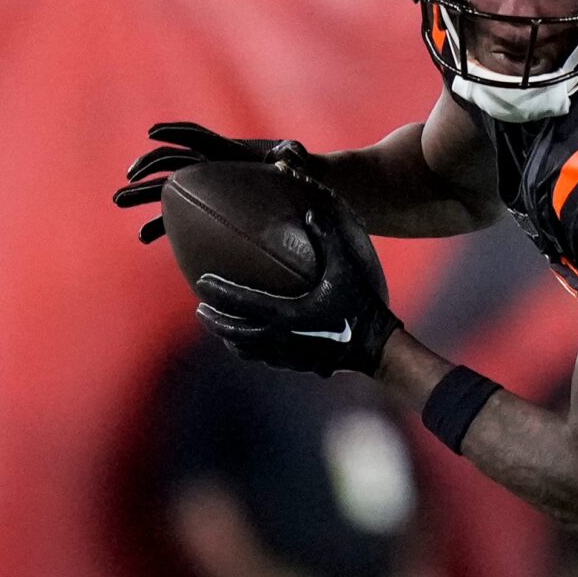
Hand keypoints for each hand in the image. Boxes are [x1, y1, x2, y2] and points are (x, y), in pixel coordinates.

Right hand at [112, 121, 309, 243]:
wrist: (297, 184)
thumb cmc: (297, 170)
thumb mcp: (297, 160)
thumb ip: (292, 155)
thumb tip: (291, 152)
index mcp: (225, 150)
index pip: (194, 136)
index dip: (174, 131)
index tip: (152, 133)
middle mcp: (208, 165)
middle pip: (171, 163)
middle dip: (146, 168)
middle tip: (126, 177)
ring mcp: (203, 186)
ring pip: (165, 189)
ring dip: (141, 194)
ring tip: (118, 200)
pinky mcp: (205, 206)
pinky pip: (177, 215)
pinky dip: (160, 224)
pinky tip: (143, 237)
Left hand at [192, 176, 398, 376]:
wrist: (376, 348)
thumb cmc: (361, 305)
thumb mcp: (346, 267)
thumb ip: (328, 238)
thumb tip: (311, 211)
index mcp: (286, 313)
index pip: (241, 302)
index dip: (218, 291)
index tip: (200, 281)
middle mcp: (280, 337)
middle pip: (234, 331)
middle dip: (214, 319)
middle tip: (200, 308)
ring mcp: (286, 355)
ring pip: (245, 348)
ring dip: (228, 336)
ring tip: (218, 325)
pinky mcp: (295, 365)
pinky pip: (262, 357)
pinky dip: (247, 348)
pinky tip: (247, 342)